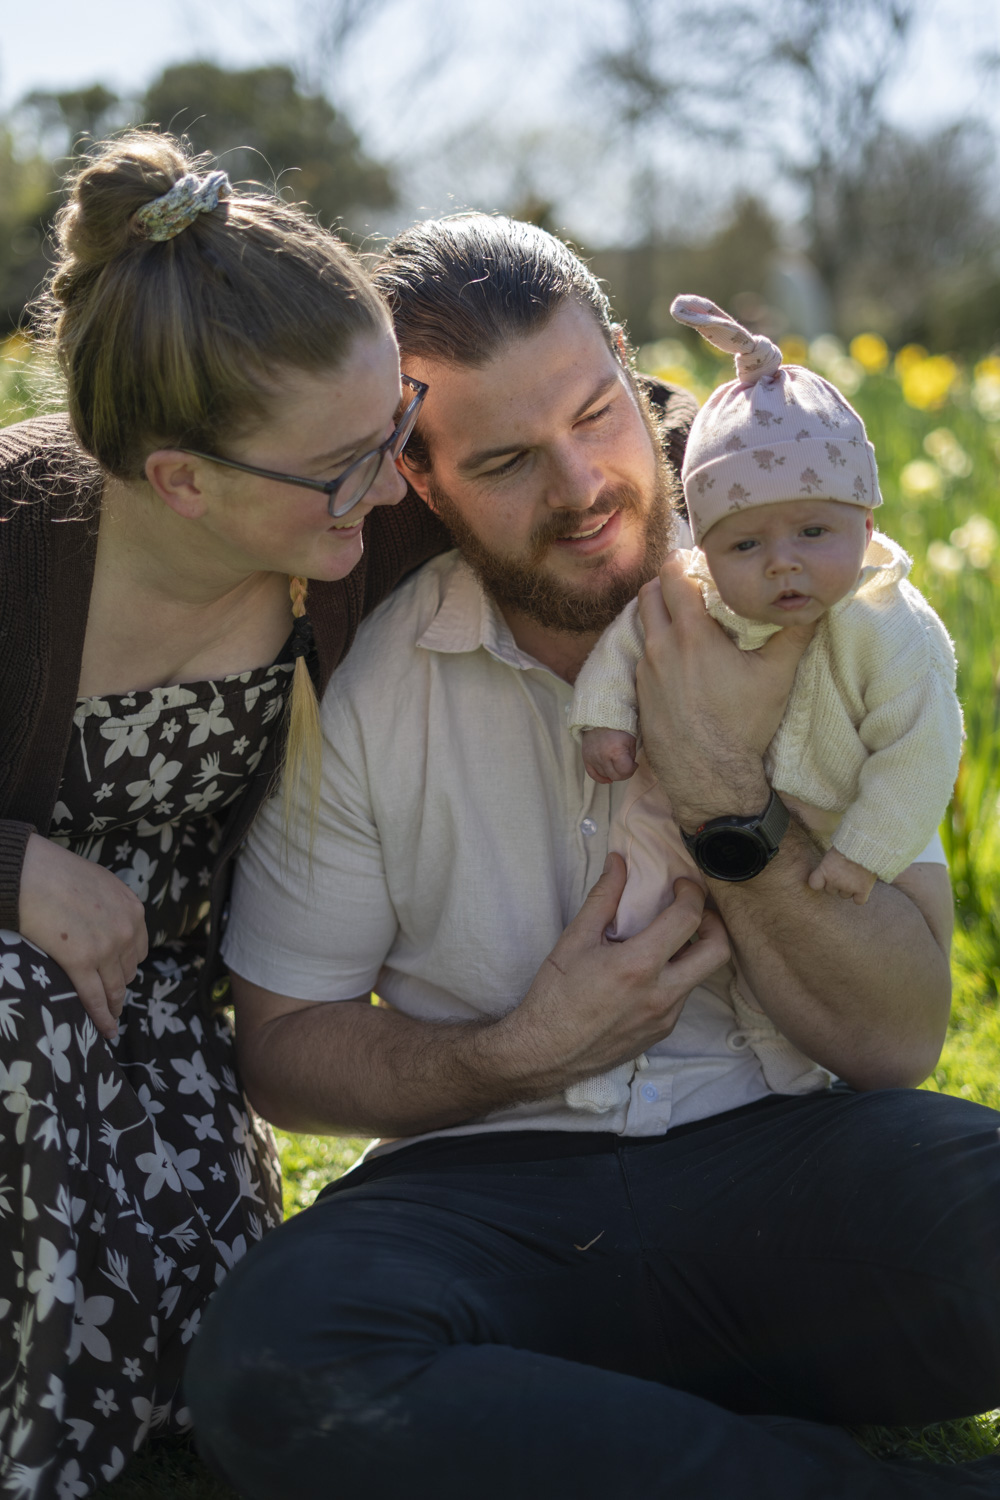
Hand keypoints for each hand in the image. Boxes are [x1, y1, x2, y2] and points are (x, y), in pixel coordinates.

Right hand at [18, 834, 148, 1040]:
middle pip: (128, 970)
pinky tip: (105, 1030)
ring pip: (115, 988)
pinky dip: (102, 1017)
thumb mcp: (101, 883)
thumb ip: (111, 906)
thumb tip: (106, 922)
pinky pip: (95, 997)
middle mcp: (126, 930)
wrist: (30, 873)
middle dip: (119, 984)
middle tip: (112, 998)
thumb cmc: (57, 872)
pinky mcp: (81, 961)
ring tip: (111, 1019)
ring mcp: (106, 948)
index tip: (120, 974)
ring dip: (113, 1005)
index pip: (138, 949)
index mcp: (133, 910)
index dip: (127, 964)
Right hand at [495, 854, 730, 1092]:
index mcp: (638, 965)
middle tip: (696, 912)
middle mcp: (661, 994)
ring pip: (700, 976)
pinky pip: (682, 997)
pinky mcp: (662, 1032)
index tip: (683, 885)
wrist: (545, 1052)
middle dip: (715, 924)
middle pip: (718, 952)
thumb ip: (603, 897)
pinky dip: (675, 976)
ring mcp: (665, 1017)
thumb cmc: (555, 995)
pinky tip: (648, 971)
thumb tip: (619, 862)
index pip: (688, 919)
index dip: (692, 893)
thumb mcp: (574, 939)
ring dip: (692, 952)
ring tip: (667, 939)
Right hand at [581, 728, 637, 782]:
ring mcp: (593, 758)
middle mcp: (603, 757)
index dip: (632, 770)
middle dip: (624, 774)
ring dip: (613, 774)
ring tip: (617, 766)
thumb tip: (629, 768)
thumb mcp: (630, 740)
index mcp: (615, 752)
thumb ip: (631, 757)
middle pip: (615, 776)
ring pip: (605, 776)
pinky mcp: (586, 758)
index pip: (625, 771)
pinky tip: (607, 779)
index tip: (634, 764)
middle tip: (626, 767)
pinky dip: (600, 779)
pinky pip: (592, 774)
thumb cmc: (618, 729)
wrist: (600, 718)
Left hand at [636, 552, 814, 827]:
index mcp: (690, 635)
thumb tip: (814, 605)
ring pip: (643, 625)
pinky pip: (642, 655)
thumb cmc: (743, 726)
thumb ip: (793, 634)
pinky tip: (681, 658)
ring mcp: (644, 672)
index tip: (702, 564)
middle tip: (693, 587)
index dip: (685, 562)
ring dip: (660, 615)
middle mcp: (659, 648)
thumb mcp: (776, 677)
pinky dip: (657, 646)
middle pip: (649, 594)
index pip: (672, 576)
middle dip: (667, 583)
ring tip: (689, 622)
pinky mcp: (639, 693)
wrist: (710, 777)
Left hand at [808, 848, 877, 904]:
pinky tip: (862, 887)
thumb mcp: (833, 852)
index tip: (825, 878)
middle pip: (831, 891)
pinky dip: (860, 897)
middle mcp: (835, 881)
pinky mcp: (863, 890)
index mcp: (825, 870)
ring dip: (848, 889)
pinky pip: (858, 901)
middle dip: (836, 884)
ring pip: (845, 896)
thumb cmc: (849, 845)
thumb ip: (829, 864)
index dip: (820, 882)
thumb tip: (828, 868)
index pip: (814, 884)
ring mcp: (849, 887)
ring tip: (855, 876)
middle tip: (845, 873)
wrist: (868, 845)